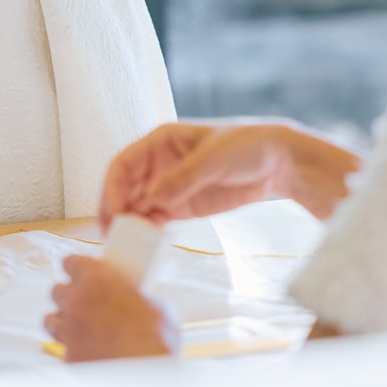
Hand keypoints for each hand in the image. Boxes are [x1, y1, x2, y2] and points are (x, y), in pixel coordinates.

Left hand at [44, 255, 173, 361]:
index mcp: (96, 278)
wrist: (142, 374)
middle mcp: (76, 300)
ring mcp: (69, 330)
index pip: (71, 262)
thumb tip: (144, 303)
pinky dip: (72, 350)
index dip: (77, 268)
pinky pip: (63, 350)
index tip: (84, 273)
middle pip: (57, 291)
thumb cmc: (153, 339)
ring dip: (63, 322)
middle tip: (86, 304)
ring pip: (51, 320)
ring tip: (79, 328)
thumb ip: (139, 298)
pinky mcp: (68, 357)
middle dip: (69, 297)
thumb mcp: (156, 308)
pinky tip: (87, 353)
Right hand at [99, 121, 294, 226]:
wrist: (275, 162)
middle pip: (124, 186)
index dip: (112, 186)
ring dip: (128, 222)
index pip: (124, 163)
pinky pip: (156, 218)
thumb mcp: (213, 158)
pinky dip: (148, 230)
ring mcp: (168, 185)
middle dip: (114, 208)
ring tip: (126, 245)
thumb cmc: (243, 146)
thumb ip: (183, 178)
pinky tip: (146, 244)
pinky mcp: (181, 205)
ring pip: (137, 204)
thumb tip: (152, 198)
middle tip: (111, 235)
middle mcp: (157, 163)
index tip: (112, 211)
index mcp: (159, 141)